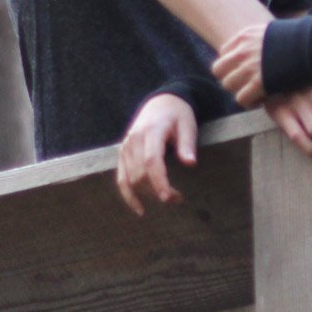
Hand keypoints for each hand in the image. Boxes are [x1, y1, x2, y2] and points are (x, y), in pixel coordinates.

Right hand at [117, 93, 197, 216]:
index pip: (151, 160)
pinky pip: (121, 179)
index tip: (168, 197)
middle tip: (179, 198)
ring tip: (169, 199)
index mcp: (151, 131)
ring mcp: (125, 147)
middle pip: (140, 173)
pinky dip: (128, 195)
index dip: (158, 181)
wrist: (161, 103)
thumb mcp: (188, 125)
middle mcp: (133, 140)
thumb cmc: (178, 115)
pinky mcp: (122, 154)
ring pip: (130, 179)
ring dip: (147, 194)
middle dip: (157, 190)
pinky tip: (140, 209)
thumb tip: (190, 163)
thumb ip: (187, 144)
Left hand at [213, 21, 270, 106]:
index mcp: (245, 36)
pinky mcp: (259, 83)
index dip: (233, 63)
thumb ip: (259, 39)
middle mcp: (243, 50)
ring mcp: (249, 67)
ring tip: (253, 92)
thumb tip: (257, 47)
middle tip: (245, 83)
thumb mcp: (272, 31)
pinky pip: (241, 98)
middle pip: (219, 70)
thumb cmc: (299, 39)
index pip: (224, 52)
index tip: (244, 70)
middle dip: (230, 77)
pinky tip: (260, 99)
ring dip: (239, 90)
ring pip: (228, 85)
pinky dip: (249, 102)